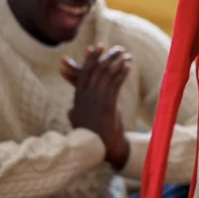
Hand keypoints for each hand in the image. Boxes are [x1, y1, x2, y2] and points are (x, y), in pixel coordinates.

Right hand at [60, 45, 131, 168]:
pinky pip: (115, 84)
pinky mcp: (108, 105)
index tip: (97, 47)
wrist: (97, 149)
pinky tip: (128, 65)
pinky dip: (122, 72)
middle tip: (116, 48)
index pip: (83, 73)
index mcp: (78, 98)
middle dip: (106, 57)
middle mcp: (85, 96)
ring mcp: (96, 100)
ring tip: (126, 54)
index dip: (91, 59)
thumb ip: (74, 115)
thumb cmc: (89, 138)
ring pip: (106, 75)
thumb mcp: (78, 124)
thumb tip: (70, 111)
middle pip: (96, 70)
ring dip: (117, 62)